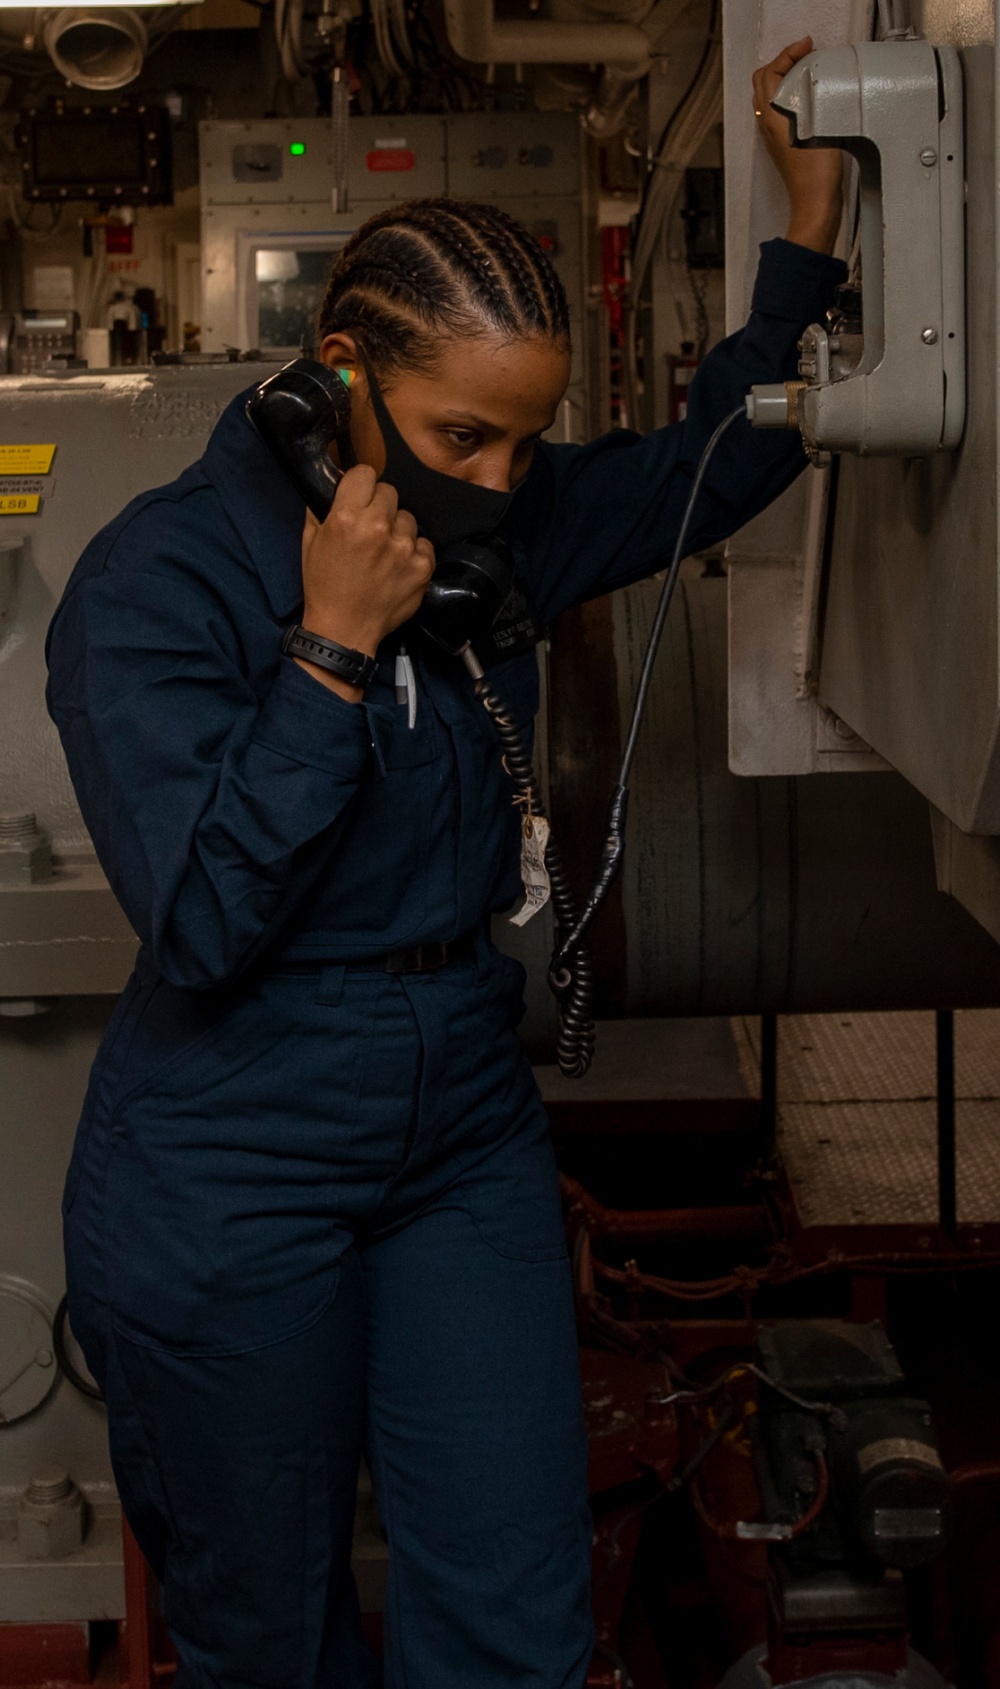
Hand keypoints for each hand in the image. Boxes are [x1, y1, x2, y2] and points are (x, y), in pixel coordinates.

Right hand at [297, 464, 433, 700]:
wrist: (345, 630)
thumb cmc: (324, 587)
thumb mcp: (310, 543)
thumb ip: (321, 509)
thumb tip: (333, 482)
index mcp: (347, 517)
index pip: (365, 473)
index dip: (360, 484)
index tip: (359, 496)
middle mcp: (378, 527)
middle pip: (389, 492)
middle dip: (379, 506)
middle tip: (369, 529)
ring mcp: (404, 548)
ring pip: (408, 518)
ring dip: (397, 530)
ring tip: (384, 552)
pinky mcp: (423, 566)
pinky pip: (424, 543)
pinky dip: (413, 553)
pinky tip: (397, 567)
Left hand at [753, 37, 843, 254]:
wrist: (815, 206)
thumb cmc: (816, 174)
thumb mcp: (817, 126)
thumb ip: (811, 97)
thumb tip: (809, 75)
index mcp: (771, 118)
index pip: (768, 73)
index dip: (786, 54)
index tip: (806, 45)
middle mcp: (766, 126)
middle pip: (763, 82)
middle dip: (782, 62)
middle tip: (806, 54)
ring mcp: (773, 137)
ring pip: (769, 96)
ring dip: (785, 78)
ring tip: (809, 70)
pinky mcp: (782, 145)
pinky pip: (779, 110)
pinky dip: (789, 95)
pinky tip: (809, 97)